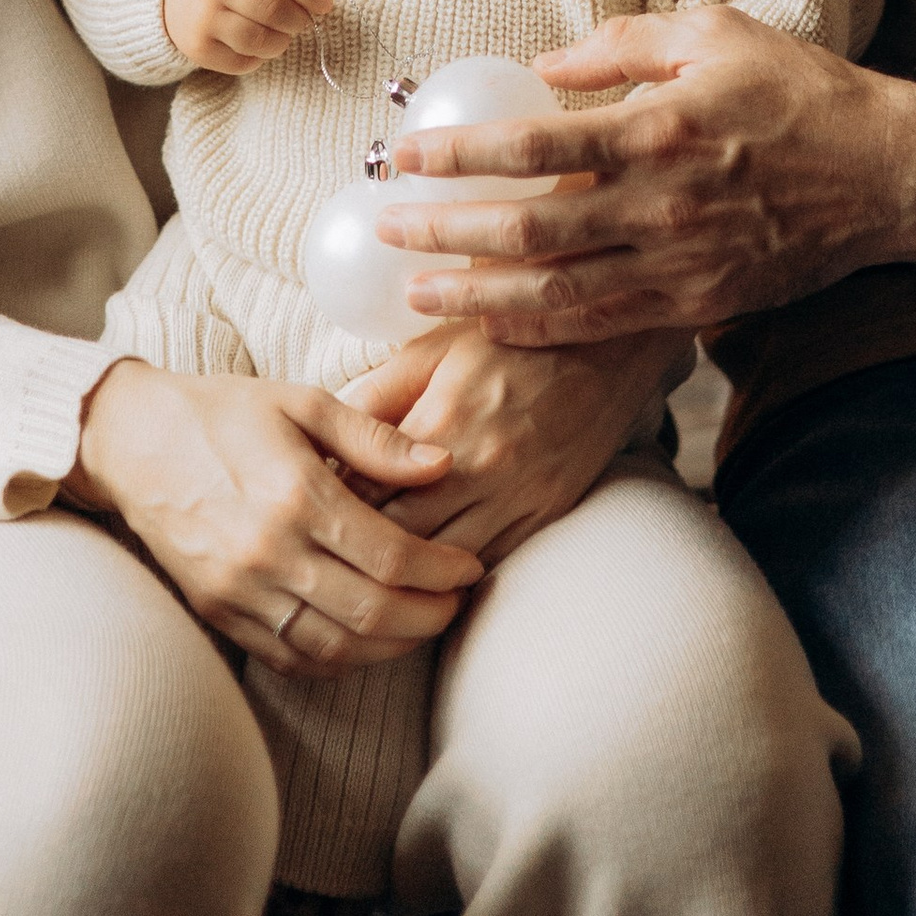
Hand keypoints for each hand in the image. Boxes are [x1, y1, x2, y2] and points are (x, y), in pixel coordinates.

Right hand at [66, 359, 481, 673]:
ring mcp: (239, 590)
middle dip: (429, 614)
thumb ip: (375, 439)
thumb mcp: (302, 403)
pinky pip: (289, 658)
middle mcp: (267, 551)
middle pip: (370, 612)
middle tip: (457, 602)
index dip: (442, 570)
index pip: (391, 554)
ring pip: (334, 648)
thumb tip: (444, 464)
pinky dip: (337, 661)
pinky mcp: (218, 613)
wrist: (132, 441)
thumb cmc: (223, 413)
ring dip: (390, 646)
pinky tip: (364, 641)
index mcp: (295, 494)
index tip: (470, 567)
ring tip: (421, 623)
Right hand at [162, 0, 332, 76]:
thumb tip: (319, 5)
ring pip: (258, 39)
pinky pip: (242, 62)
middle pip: (272, 8)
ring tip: (281, 38)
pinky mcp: (197, 47)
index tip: (325, 6)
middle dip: (298, 20)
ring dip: (280, 43)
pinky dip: (259, 59)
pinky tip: (256, 48)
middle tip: (302, 24)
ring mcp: (203, 17)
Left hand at [339, 325, 687, 563]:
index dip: (331, 506)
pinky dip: (455, 577)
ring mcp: (518, 498)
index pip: (365, 491)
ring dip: (406, 574)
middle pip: (398, 539)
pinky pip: (491, 564)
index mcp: (442, 423)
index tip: (309, 509)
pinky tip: (427, 577)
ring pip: (444, 566)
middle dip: (361, 548)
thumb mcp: (432, 348)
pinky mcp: (546, 515)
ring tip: (370, 573)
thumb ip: (376, 397)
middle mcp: (481, 470)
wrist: (606, 346)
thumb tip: (322, 444)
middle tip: (330, 550)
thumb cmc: (509, 338)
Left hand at [373, 8, 915, 346]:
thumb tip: (546, 64)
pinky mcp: (697, 304)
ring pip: (557, 292)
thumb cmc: (801, 94)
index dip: (458, 152)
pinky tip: (492, 321)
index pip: (532, 144)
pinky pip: (602, 326)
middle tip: (386, 229)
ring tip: (415, 290)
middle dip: (447, 230)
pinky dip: (540, 327)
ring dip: (478, 292)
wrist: (887, 178)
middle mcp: (660, 205)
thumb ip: (623, 47)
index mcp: (658, 129)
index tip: (403, 152)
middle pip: (528, 226)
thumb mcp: (713, 37)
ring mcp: (678, 264)